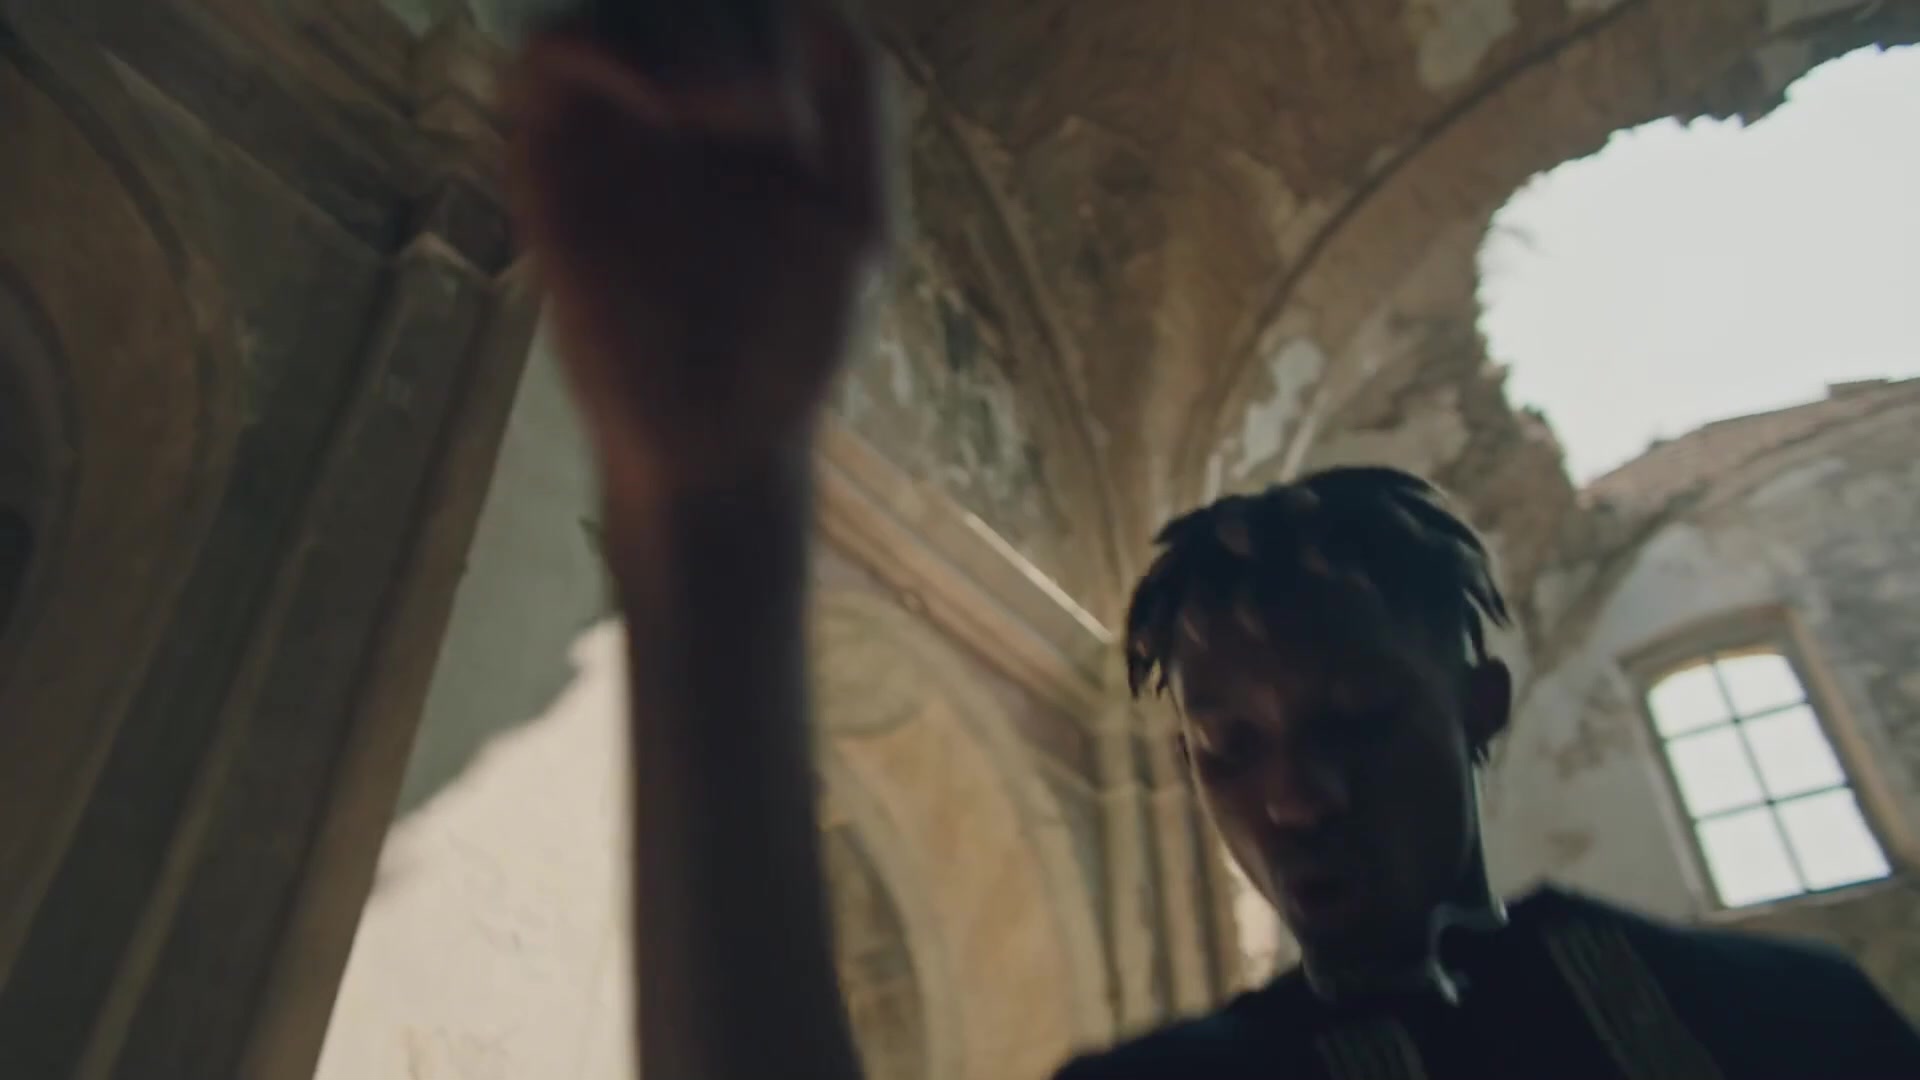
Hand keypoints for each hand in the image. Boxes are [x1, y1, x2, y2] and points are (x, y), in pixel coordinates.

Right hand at [507, 4, 891, 493]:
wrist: (719, 438)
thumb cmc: (793, 342)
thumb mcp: (856, 218)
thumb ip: (856, 104)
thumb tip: (818, 2)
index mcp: (755, 105)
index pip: (750, 4)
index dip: (772, 22)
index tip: (799, 113)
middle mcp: (677, 101)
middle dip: (729, 29)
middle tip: (762, 120)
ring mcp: (612, 125)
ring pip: (613, 4)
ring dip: (672, 29)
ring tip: (719, 116)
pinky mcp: (550, 160)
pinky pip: (545, 55)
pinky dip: (593, 45)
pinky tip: (660, 106)